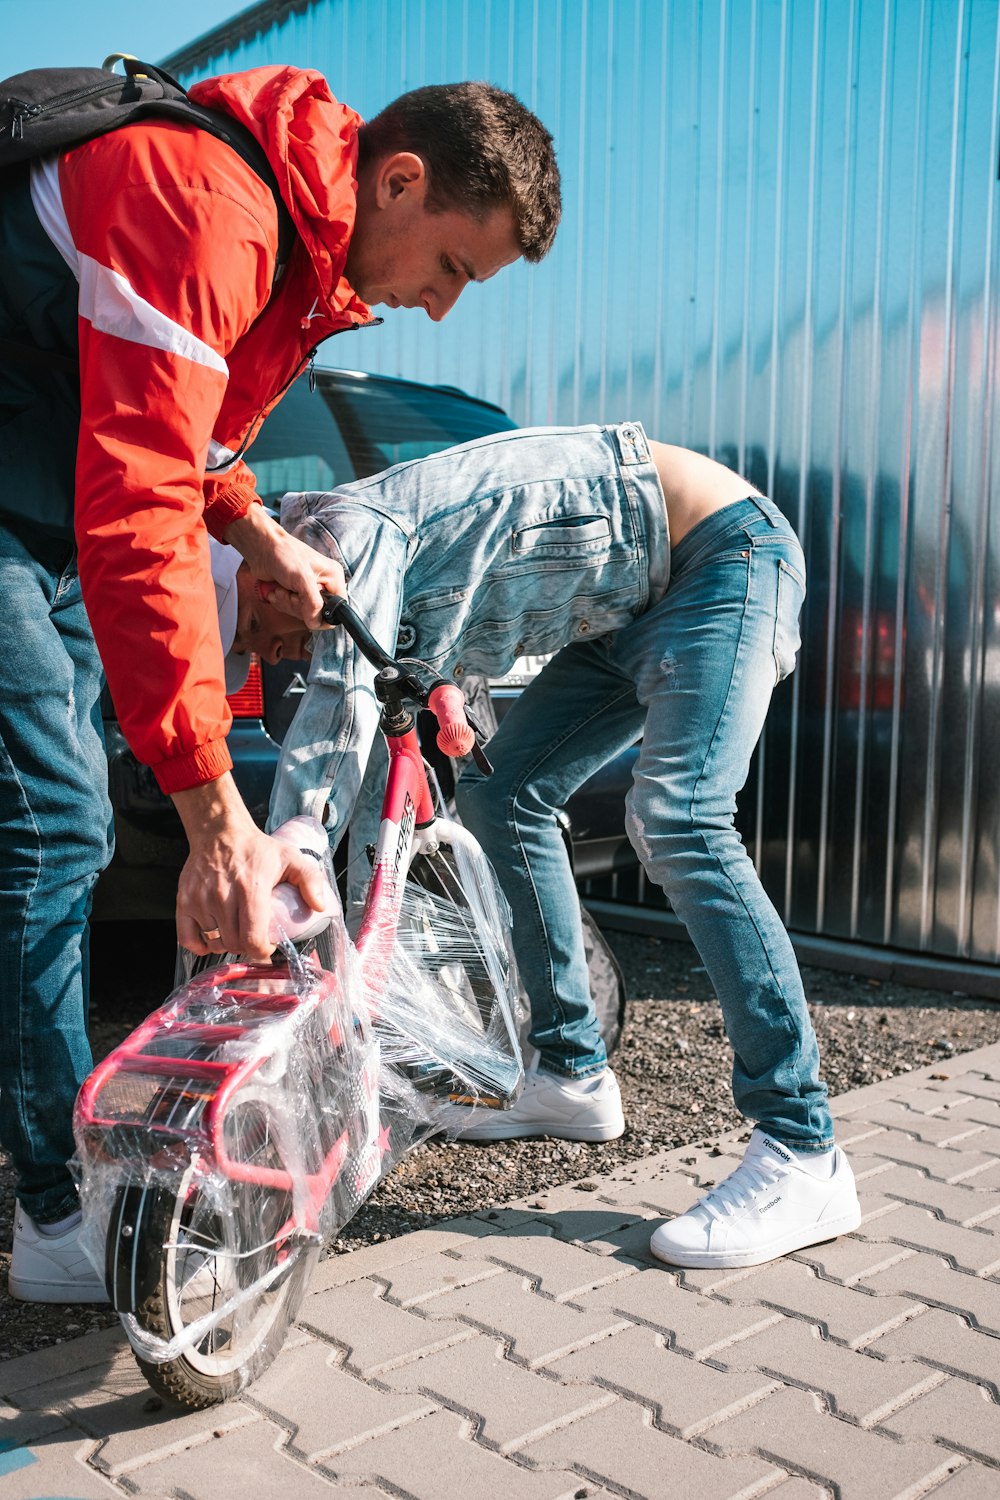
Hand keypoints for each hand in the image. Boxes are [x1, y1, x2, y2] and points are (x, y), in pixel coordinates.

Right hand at [171, 774, 331, 959]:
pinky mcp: (184, 901)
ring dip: (227, 945)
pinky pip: (187, 938)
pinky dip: (200, 945)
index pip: (252, 939)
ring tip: (237, 934)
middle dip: (247, 948)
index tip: (268, 946)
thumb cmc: (257, 849)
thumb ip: (311, 880)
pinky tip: (213, 939)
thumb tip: (320, 907)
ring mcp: (200, 899)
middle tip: (255, 939)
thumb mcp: (291, 858)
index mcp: (250, 889)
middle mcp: (222, 896)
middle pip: (234, 944)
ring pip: (214, 943)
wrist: (220, 831)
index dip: (262, 951)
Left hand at [224, 507, 345, 628]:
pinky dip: (281, 602)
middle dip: (298, 606)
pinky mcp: (295, 593)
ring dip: (287, 604)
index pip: (337, 609)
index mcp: (333, 578)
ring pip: (303, 614)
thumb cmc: (283, 555)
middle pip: (317, 613)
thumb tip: (315, 623)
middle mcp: (324, 585)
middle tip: (290, 592)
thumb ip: (313, 603)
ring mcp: (308, 590)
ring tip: (281, 589)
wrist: (262, 548)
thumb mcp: (302, 579)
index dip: (321, 614)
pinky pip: (291, 609)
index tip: (306, 606)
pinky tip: (276, 590)